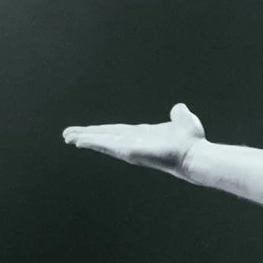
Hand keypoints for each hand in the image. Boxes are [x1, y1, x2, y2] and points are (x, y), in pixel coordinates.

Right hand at [62, 103, 205, 172]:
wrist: (194, 153)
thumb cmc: (191, 141)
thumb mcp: (183, 120)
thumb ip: (178, 114)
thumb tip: (178, 108)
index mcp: (142, 135)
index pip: (116, 132)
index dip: (101, 132)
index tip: (86, 132)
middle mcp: (133, 142)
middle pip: (104, 137)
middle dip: (86, 136)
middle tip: (68, 135)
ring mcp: (130, 148)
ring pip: (102, 142)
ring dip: (84, 139)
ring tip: (68, 137)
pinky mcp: (129, 151)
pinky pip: (106, 145)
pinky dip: (92, 142)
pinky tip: (79, 140)